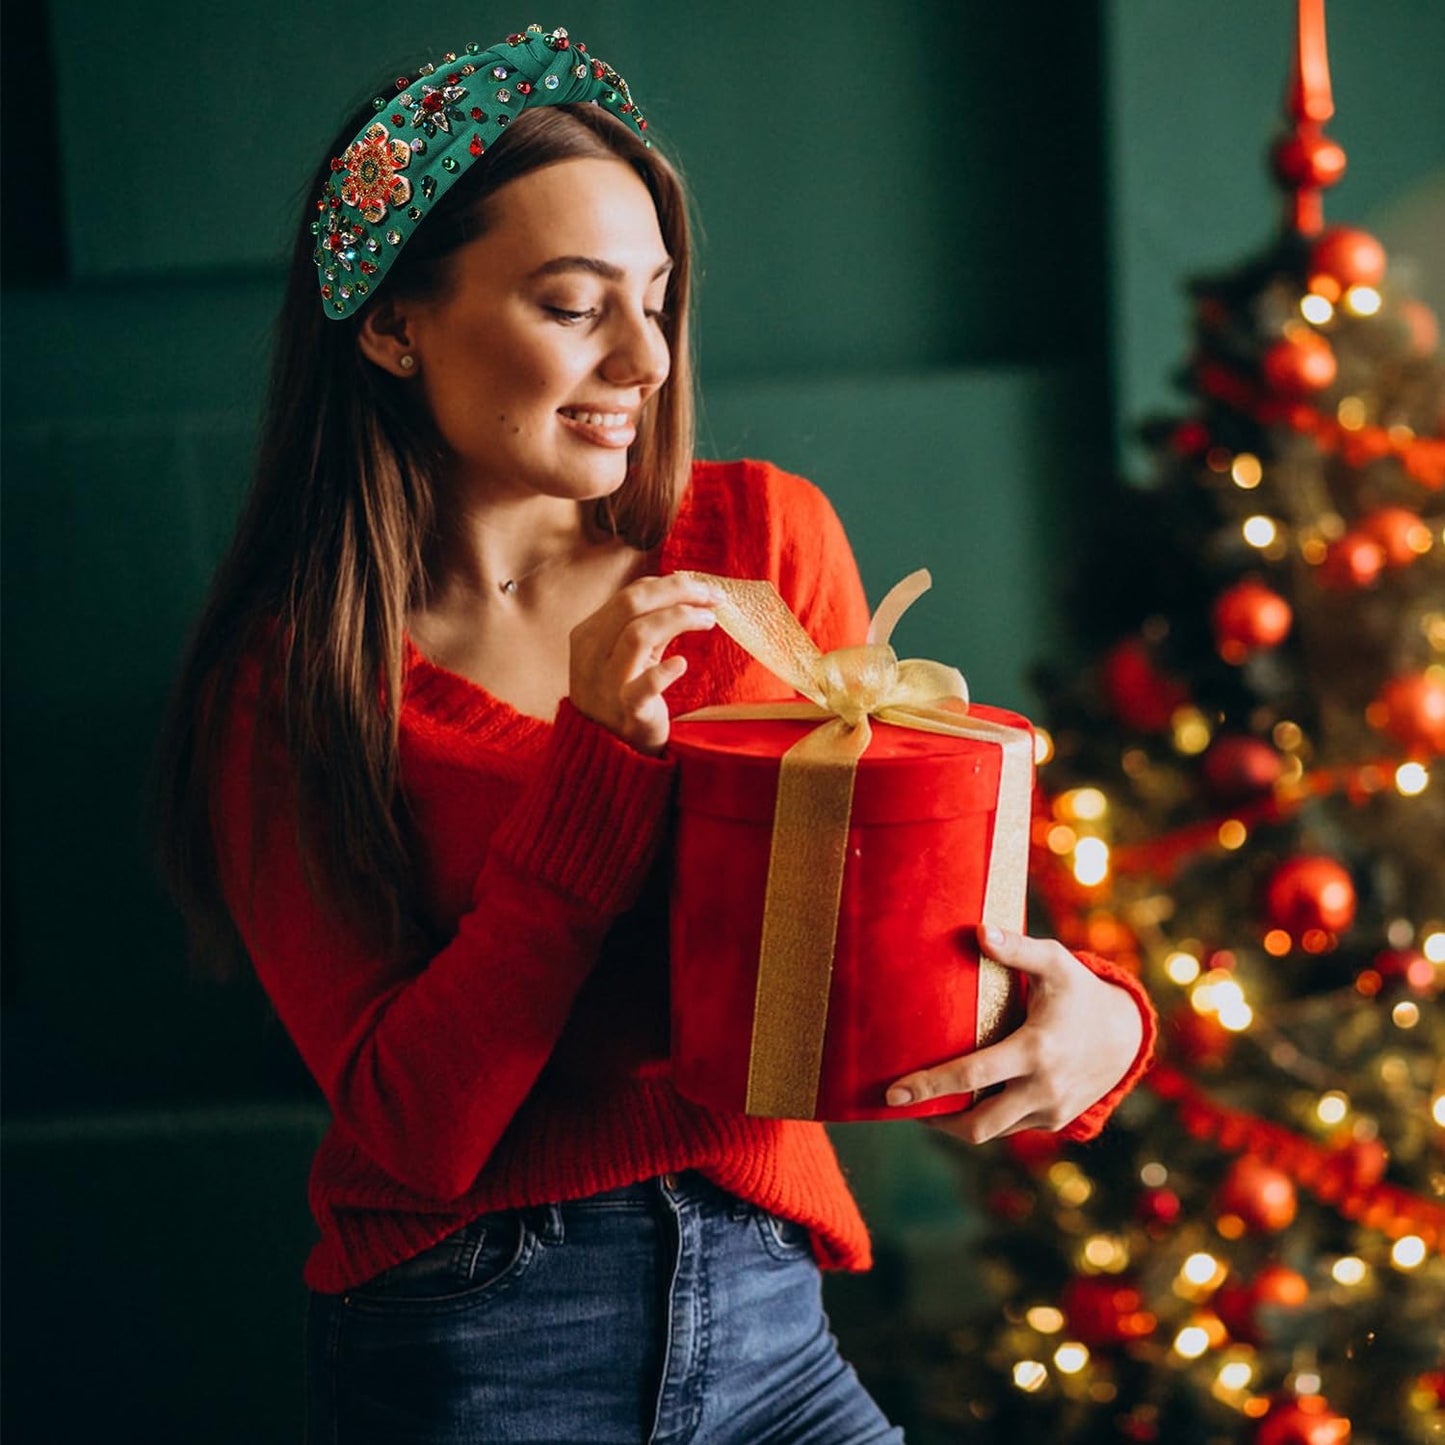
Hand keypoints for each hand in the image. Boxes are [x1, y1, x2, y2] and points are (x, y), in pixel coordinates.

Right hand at [569, 574, 721, 753]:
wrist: (607, 751)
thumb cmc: (623, 693)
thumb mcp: (626, 654)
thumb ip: (644, 622)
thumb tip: (683, 584)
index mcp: (588, 634)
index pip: (630, 595)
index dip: (670, 584)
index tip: (703, 587)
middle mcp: (591, 655)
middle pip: (633, 604)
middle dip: (678, 591)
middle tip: (713, 596)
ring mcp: (607, 684)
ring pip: (638, 634)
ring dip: (679, 618)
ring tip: (709, 620)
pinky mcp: (627, 711)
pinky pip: (643, 686)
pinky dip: (665, 672)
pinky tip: (682, 663)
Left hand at [885, 925, 1143, 1142]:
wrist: (1127, 1034)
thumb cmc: (1081, 992)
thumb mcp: (1055, 963)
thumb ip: (1017, 949)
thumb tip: (979, 931)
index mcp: (1036, 1050)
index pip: (972, 1077)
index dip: (929, 1087)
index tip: (893, 1093)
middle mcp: (1043, 1088)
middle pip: (978, 1124)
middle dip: (934, 1119)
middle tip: (897, 1105)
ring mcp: (1050, 1110)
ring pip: (991, 1131)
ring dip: (954, 1122)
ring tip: (921, 1102)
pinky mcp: (1055, 1120)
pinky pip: (1009, 1127)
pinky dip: (982, 1119)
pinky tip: (958, 1101)